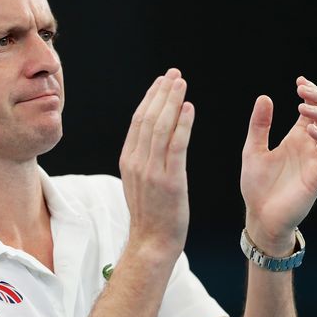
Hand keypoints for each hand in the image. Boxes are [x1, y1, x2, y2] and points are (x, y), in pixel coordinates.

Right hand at [119, 68, 194, 255]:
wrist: (152, 242)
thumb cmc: (151, 214)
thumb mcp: (139, 182)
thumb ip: (144, 159)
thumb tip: (153, 138)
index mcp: (128, 160)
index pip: (138, 121)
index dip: (150, 98)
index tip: (162, 82)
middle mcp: (137, 162)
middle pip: (148, 118)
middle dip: (161, 93)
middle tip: (174, 74)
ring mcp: (152, 171)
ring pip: (160, 128)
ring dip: (172, 102)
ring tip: (181, 84)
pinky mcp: (169, 181)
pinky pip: (176, 146)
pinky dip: (182, 125)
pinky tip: (189, 109)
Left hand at [241, 76, 316, 254]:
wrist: (260, 216)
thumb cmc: (257, 186)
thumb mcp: (253, 149)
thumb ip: (259, 125)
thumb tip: (264, 97)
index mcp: (296, 138)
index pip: (311, 110)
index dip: (311, 93)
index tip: (300, 81)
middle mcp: (310, 146)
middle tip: (304, 89)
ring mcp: (316, 160)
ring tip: (303, 107)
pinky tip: (310, 129)